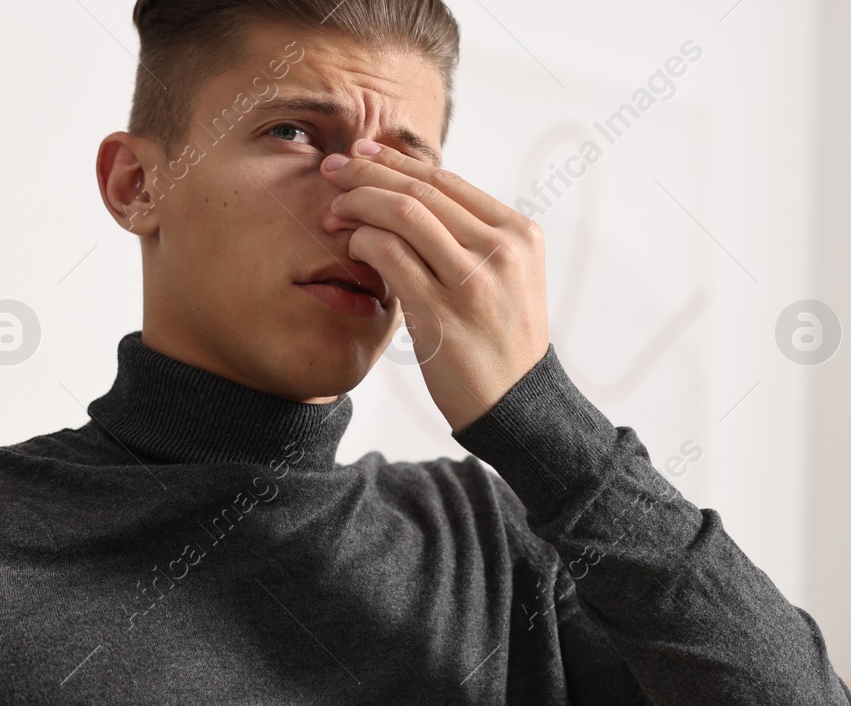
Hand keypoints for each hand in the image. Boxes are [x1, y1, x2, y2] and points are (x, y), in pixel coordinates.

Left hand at [320, 139, 549, 431]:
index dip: (398, 162)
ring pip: (403, 214)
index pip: (447, 181)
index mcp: (519, 233)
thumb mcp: (507, 278)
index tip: (363, 154)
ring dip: (359, 204)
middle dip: (368, 173)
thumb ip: (472, 238)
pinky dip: (362, 241)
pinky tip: (350, 246)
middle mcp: (501, 249)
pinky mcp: (443, 310)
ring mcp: (474, 279)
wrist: (518, 405)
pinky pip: (389, 254)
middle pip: (422, 190)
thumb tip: (412, 194)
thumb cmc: (502, 341)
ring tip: (334, 210)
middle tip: (332, 169)